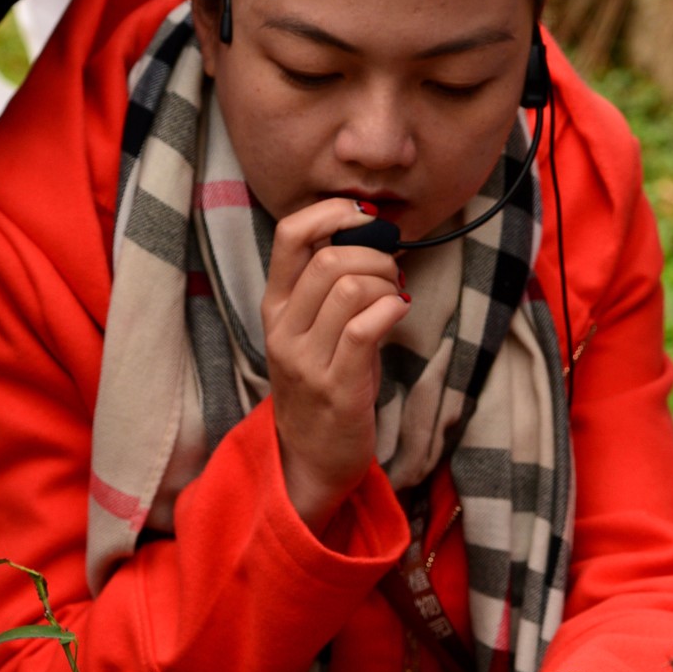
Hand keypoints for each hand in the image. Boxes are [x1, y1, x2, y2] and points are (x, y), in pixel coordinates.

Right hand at [262, 199, 408, 532]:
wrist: (310, 459)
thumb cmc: (325, 383)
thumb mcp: (314, 328)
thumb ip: (329, 283)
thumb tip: (374, 231)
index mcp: (274, 306)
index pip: (288, 235)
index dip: (332, 212)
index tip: (366, 218)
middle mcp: (282, 329)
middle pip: (330, 257)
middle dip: (376, 255)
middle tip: (392, 274)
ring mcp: (306, 359)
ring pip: (351, 287)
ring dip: (387, 284)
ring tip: (394, 298)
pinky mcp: (336, 387)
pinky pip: (366, 328)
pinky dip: (391, 311)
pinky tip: (398, 315)